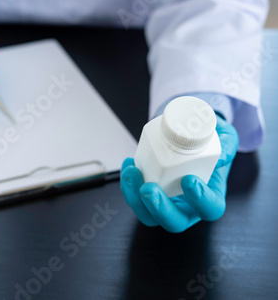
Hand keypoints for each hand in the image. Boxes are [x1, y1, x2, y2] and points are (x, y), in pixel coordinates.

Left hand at [120, 115, 238, 232]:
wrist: (189, 133)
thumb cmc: (209, 141)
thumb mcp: (225, 137)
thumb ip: (227, 145)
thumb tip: (221, 157)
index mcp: (211, 197)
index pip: (210, 209)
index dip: (200, 200)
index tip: (189, 180)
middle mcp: (187, 206)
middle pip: (174, 222)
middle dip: (158, 208)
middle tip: (148, 188)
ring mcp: (166, 202)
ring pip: (148, 214)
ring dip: (134, 196)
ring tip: (131, 172)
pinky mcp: (147, 193)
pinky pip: (134, 198)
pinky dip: (127, 184)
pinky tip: (129, 164)